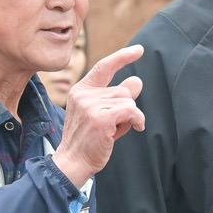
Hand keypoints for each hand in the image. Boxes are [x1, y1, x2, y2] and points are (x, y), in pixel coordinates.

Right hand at [52, 45, 146, 189]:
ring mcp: (91, 105)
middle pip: (122, 90)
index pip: (104, 67)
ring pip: (128, 100)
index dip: (122, 57)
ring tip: (116, 130)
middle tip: (116, 125)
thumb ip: (118, 98)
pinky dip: (138, 119)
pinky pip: (131, 110)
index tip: (139, 50)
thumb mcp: (103, 115)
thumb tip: (137, 80)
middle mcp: (84, 94)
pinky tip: (136, 128)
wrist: (73, 162)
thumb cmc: (89, 141)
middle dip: (127, 107)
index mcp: (81, 90)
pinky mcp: (101, 117)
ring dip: (131, 116)